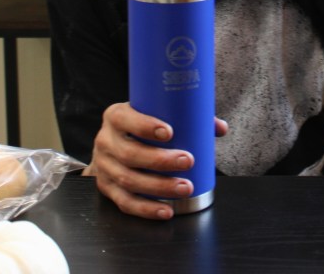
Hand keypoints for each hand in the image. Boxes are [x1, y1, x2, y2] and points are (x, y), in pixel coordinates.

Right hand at [85, 102, 227, 219]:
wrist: (114, 143)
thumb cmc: (140, 127)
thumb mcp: (155, 114)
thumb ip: (187, 117)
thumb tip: (219, 128)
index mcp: (115, 117)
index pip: (124, 119)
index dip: (144, 126)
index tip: (169, 132)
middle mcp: (106, 141)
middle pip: (129, 154)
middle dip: (160, 160)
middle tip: (187, 161)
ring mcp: (105, 167)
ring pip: (129, 180)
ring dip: (159, 187)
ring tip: (185, 187)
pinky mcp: (107, 189)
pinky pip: (125, 202)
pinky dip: (147, 209)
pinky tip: (166, 210)